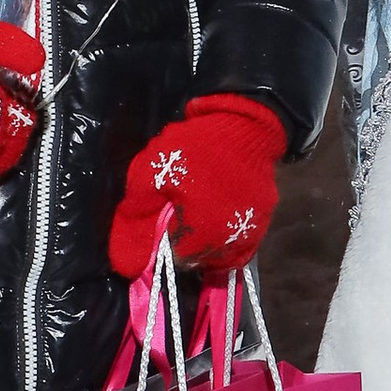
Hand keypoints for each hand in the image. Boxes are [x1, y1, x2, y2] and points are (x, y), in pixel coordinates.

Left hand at [108, 92, 287, 275]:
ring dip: (207, 240)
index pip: (175, 260)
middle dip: (186, 240)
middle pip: (199, 260)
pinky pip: (242, 244)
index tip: (164, 216)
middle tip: (182, 208)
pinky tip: (219, 215)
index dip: (165, 239)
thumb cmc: (193, 147)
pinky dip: (228, 236)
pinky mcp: (264, 222)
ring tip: (201, 208)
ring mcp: (251, 235)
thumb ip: (136, 221)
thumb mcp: (150, 175)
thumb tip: (126, 266)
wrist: (245, 124)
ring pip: (221, 255)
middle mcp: (229, 244)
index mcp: (199, 235)